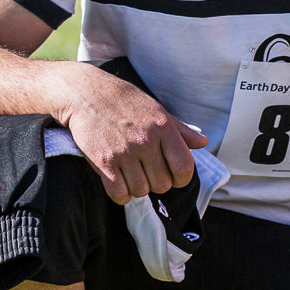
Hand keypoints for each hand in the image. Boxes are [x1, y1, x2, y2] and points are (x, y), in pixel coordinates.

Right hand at [57, 64, 206, 203]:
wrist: (86, 94)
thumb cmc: (125, 102)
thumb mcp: (157, 110)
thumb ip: (180, 130)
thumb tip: (203, 142)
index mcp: (163, 128)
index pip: (184, 167)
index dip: (182, 178)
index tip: (174, 176)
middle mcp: (146, 141)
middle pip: (162, 184)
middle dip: (156, 182)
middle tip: (146, 172)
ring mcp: (124, 153)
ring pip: (141, 191)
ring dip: (137, 188)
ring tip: (131, 174)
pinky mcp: (103, 162)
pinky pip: (119, 194)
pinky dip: (120, 195)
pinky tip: (118, 184)